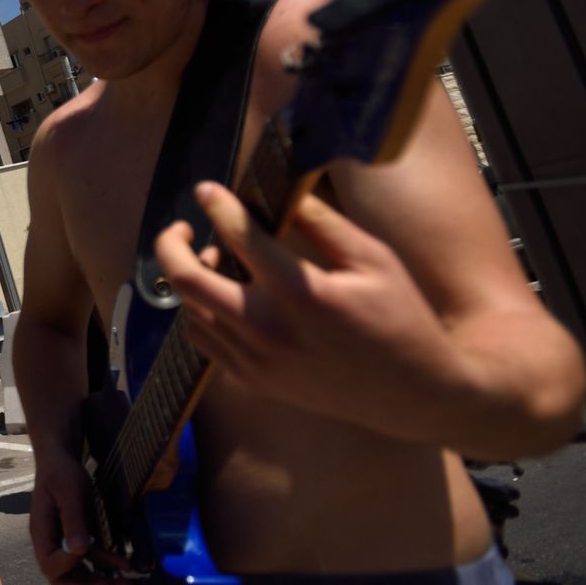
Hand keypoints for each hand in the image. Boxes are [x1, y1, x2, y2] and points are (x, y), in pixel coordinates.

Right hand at [29, 450, 128, 584]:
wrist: (62, 459)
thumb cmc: (61, 473)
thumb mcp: (69, 492)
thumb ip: (73, 520)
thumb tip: (79, 551)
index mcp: (42, 534)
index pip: (49, 565)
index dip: (68, 565)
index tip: (85, 548)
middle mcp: (51, 545)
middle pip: (62, 581)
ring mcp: (64, 545)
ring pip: (79, 576)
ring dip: (102, 584)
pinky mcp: (78, 540)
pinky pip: (92, 561)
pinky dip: (108, 566)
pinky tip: (126, 565)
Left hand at [156, 183, 466, 428]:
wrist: (414, 394)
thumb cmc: (400, 318)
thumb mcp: (374, 260)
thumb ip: (323, 224)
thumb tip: (282, 193)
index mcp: (301, 292)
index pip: (238, 236)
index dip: (216, 205)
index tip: (206, 189)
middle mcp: (268, 328)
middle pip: (186, 279)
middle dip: (171, 244)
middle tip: (181, 227)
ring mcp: (256, 360)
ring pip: (189, 312)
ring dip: (189, 279)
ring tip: (214, 260)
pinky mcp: (253, 381)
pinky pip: (203, 342)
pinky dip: (200, 313)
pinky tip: (222, 297)